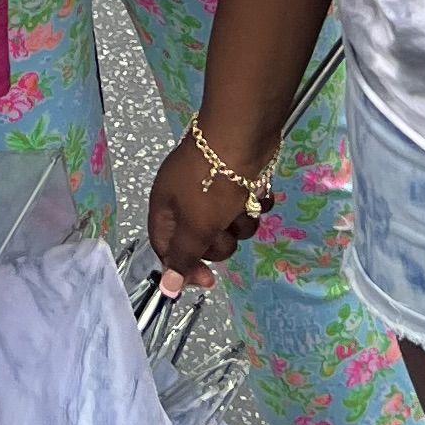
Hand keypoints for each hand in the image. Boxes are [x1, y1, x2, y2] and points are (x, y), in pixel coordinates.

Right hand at [142, 124, 268, 279]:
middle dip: (220, 240)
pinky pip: (246, 207)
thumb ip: (183, 257)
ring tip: (243, 204)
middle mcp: (187, 199)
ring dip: (240, 221)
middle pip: (202, 241)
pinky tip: (257, 192)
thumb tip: (167, 289)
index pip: (167, 248)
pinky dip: (253, 203)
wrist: (243, 135)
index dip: (184, 267)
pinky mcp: (238, 180)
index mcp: (166, 206)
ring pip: (229, 226)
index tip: (208, 280)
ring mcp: (213, 188)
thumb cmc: (213, 181)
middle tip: (225, 227)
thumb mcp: (195, 225)